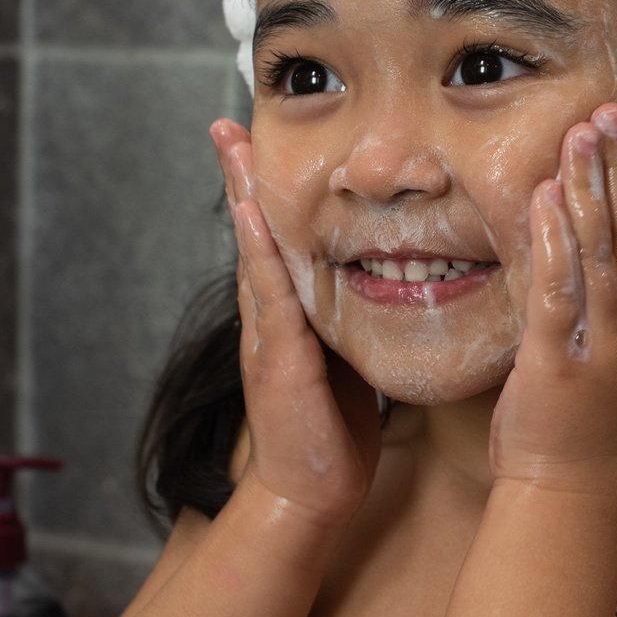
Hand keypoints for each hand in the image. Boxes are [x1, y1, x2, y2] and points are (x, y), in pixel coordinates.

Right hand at [210, 120, 381, 527]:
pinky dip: (260, 254)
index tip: (255, 142)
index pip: (276, 239)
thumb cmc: (334, 430)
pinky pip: (270, 297)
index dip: (264, 191)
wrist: (311, 493)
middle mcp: (271, 316)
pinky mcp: (278, 359)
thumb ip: (354, 317)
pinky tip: (253, 216)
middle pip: (253, 233)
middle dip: (240, 177)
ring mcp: (268, 335)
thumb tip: (390, 281)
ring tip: (232, 147)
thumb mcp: (349, 357)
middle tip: (226, 123)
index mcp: (289, 313)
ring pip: (253, 253)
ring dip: (242, 197)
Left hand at [488, 103, 616, 503]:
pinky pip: (559, 291)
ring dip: (587, 190)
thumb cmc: (611, 442)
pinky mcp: (560, 365)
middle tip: (606, 113)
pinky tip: (545, 198)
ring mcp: (607, 350)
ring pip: (600, 255)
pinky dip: (553, 241)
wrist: (574, 503)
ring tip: (577, 136)